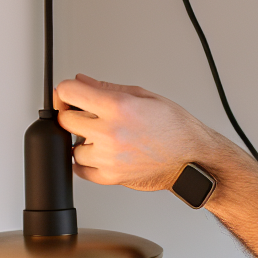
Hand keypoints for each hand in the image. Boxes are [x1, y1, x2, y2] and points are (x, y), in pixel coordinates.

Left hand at [55, 74, 229, 191]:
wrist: (192, 158)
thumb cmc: (176, 128)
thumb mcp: (144, 96)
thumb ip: (108, 88)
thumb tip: (83, 81)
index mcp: (117, 107)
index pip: (68, 92)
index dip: (66, 91)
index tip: (69, 94)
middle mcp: (109, 132)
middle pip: (65, 120)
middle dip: (74, 114)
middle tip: (88, 115)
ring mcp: (108, 157)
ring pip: (72, 147)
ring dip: (82, 141)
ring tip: (104, 137)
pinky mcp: (110, 177)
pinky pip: (81, 170)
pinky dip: (85, 162)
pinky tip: (99, 153)